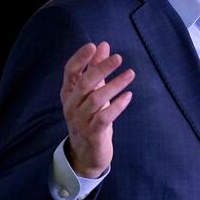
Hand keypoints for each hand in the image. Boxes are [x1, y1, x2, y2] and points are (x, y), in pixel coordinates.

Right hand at [60, 42, 134, 178]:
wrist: (86, 154)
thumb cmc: (90, 117)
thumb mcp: (92, 92)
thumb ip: (95, 69)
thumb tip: (102, 45)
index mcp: (69, 93)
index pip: (70, 72)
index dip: (80, 58)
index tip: (92, 45)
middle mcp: (71, 106)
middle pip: (84, 83)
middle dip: (101, 68)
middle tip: (119, 58)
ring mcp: (80, 121)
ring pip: (96, 99)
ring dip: (115, 85)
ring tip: (130, 74)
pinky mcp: (92, 134)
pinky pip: (104, 117)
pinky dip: (117, 105)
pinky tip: (129, 95)